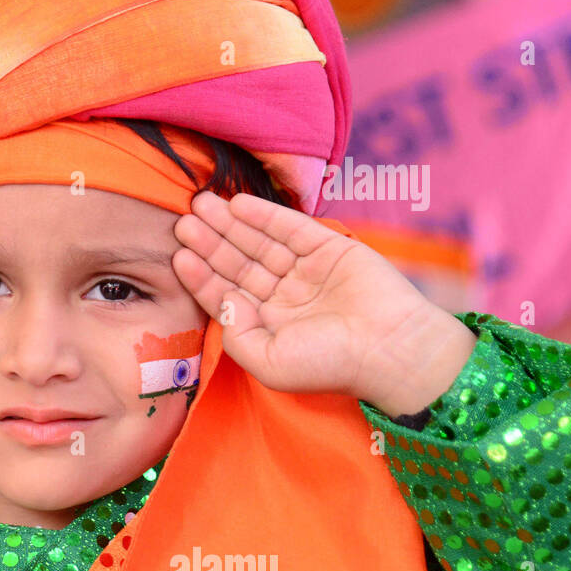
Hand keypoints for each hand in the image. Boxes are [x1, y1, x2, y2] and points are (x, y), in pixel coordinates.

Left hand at [172, 190, 476, 418]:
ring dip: (229, 225)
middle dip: (210, 243)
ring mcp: (305, 271)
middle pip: (237, 264)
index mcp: (268, 326)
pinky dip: (263, 215)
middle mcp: (283, 297)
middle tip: (183, 221)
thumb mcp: (269, 363)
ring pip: (258, 243)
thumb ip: (237, 336)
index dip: (201, 276)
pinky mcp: (329, 248)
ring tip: (201, 205)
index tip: (178, 256)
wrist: (391, 349)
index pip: (225, 295)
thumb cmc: (330, 365)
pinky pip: (289, 227)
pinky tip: (237, 204)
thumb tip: (225, 298)